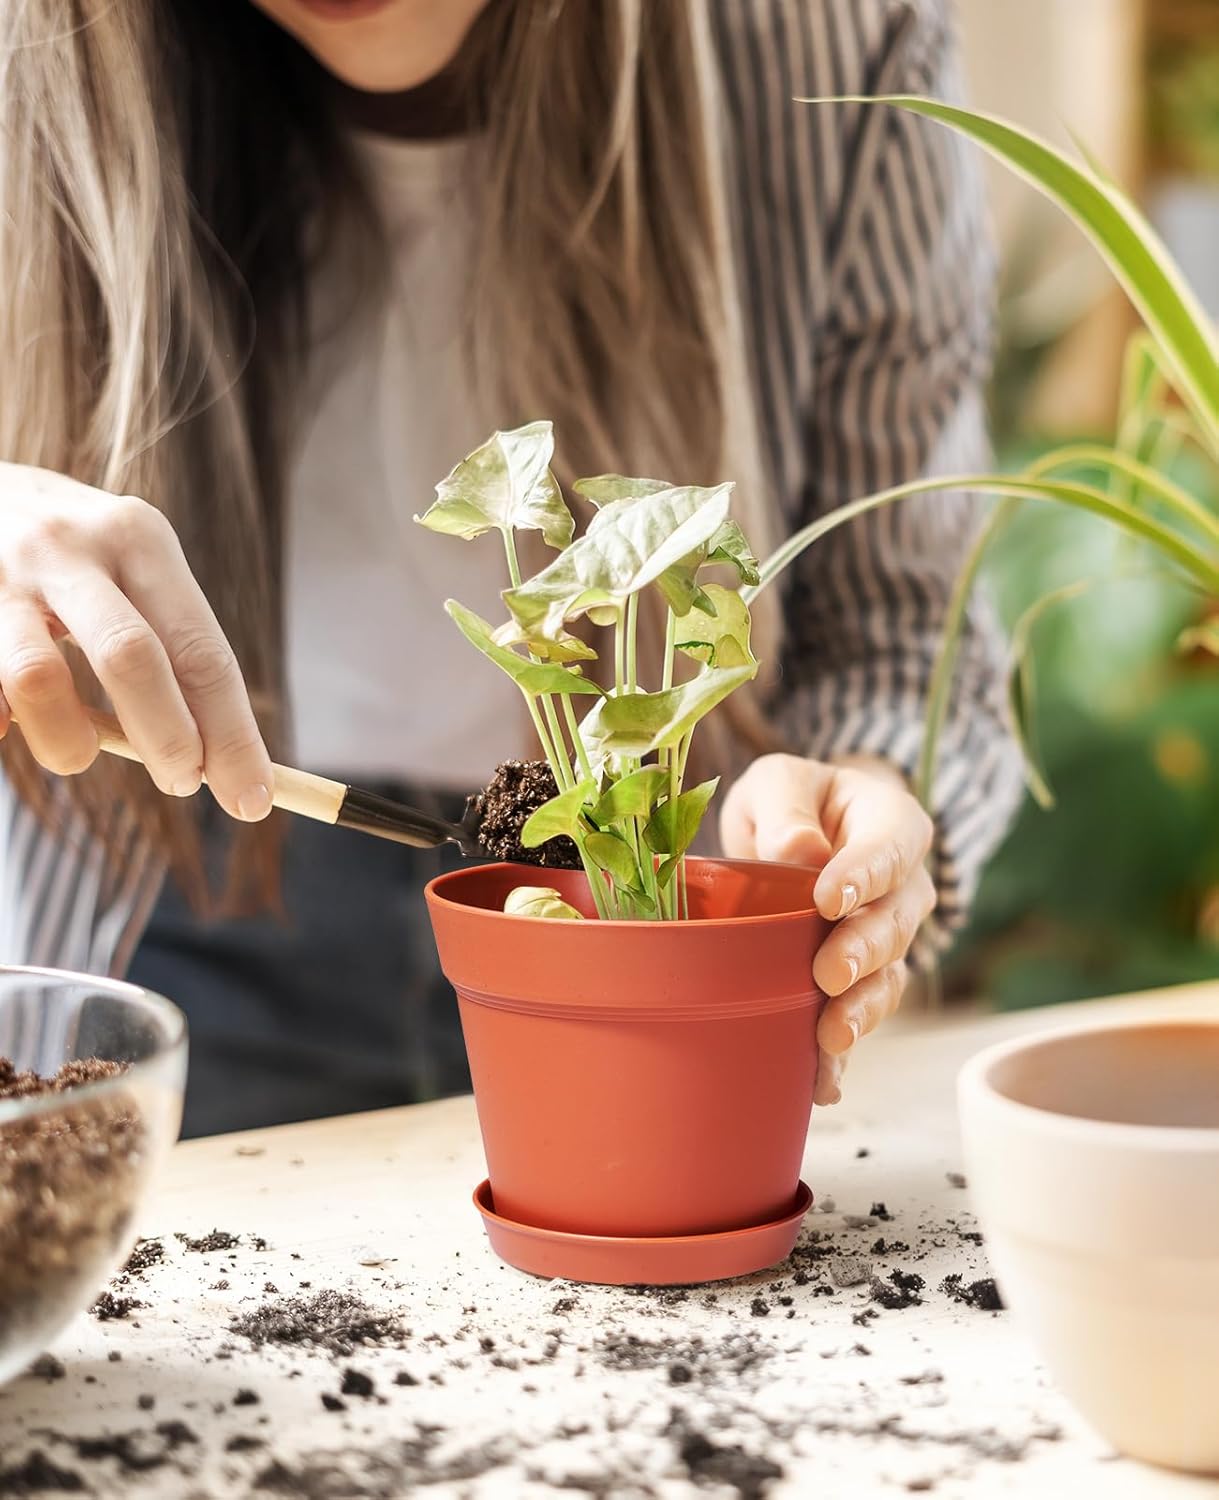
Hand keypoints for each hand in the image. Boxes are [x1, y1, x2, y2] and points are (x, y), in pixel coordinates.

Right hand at [0, 461, 272, 818]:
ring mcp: (1, 573)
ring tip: (79, 754)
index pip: (201, 652)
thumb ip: (169, 650)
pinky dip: (2, 725)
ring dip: (69, 744)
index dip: (232, 734)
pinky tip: (10, 723)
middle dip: (167, 740)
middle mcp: (70, 548)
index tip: (253, 798)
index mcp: (139, 540)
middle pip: (131, 657)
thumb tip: (214, 761)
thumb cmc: (72, 553)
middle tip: (182, 783)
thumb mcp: (130, 569)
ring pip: (37, 681)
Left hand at [720, 752, 935, 1104]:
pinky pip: (860, 1017)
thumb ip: (787, 808)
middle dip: (863, 952)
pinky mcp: (863, 981)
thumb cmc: (794, 803)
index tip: (829, 898)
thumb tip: (799, 850)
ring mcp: (889, 940)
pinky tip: (822, 1082)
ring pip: (886, 979)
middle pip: (894, 924)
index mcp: (892, 824)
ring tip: (830, 1035)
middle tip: (828, 972)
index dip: (865, 875)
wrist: (803, 834)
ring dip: (860, 1010)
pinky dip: (842, 1052)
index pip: (891, 848)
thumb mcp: (780, 781)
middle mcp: (905, 888)